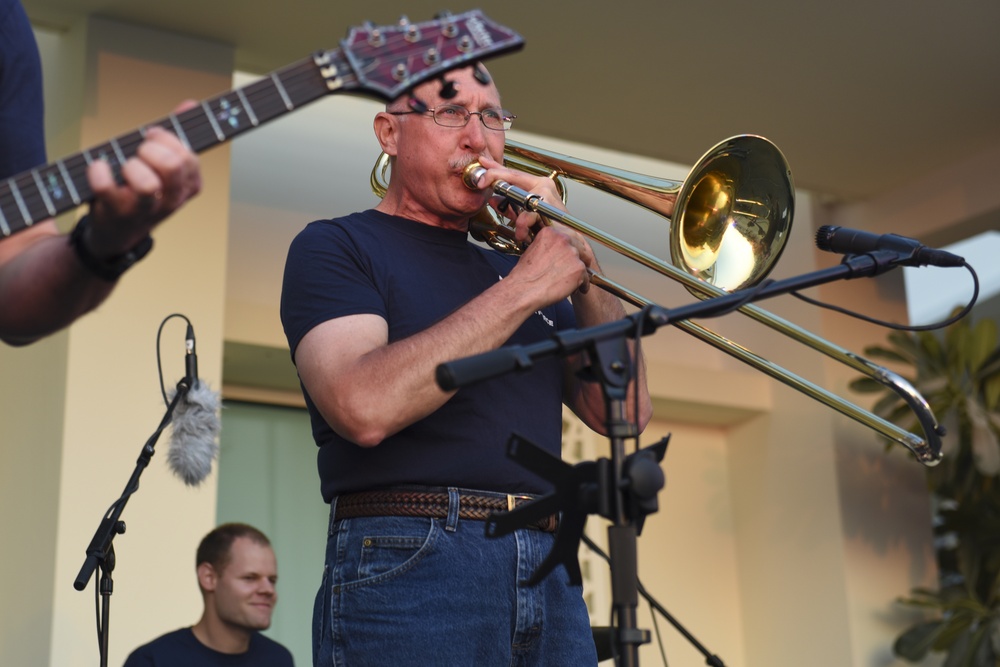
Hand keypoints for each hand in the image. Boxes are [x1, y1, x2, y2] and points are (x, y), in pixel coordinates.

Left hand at [84, 103, 201, 257]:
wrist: (118, 232)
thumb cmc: (141, 193)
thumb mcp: (164, 167)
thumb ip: (177, 135)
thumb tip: (190, 104)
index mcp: (188, 186)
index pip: (188, 157)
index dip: (167, 139)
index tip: (150, 136)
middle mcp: (171, 200)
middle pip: (173, 166)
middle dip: (150, 148)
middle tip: (138, 151)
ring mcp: (145, 209)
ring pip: (147, 183)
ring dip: (131, 166)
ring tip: (124, 167)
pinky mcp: (117, 212)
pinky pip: (106, 187)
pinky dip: (98, 171)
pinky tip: (98, 167)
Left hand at [474, 155, 566, 244]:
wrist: (569, 239)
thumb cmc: (551, 227)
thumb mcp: (524, 216)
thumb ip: (509, 207)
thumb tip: (492, 199)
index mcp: (537, 185)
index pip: (512, 173)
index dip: (496, 167)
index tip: (483, 162)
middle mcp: (543, 185)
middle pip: (513, 175)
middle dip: (495, 176)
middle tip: (482, 181)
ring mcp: (547, 193)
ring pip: (519, 195)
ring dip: (515, 214)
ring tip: (520, 229)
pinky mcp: (549, 204)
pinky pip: (528, 213)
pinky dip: (523, 224)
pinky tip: (523, 232)